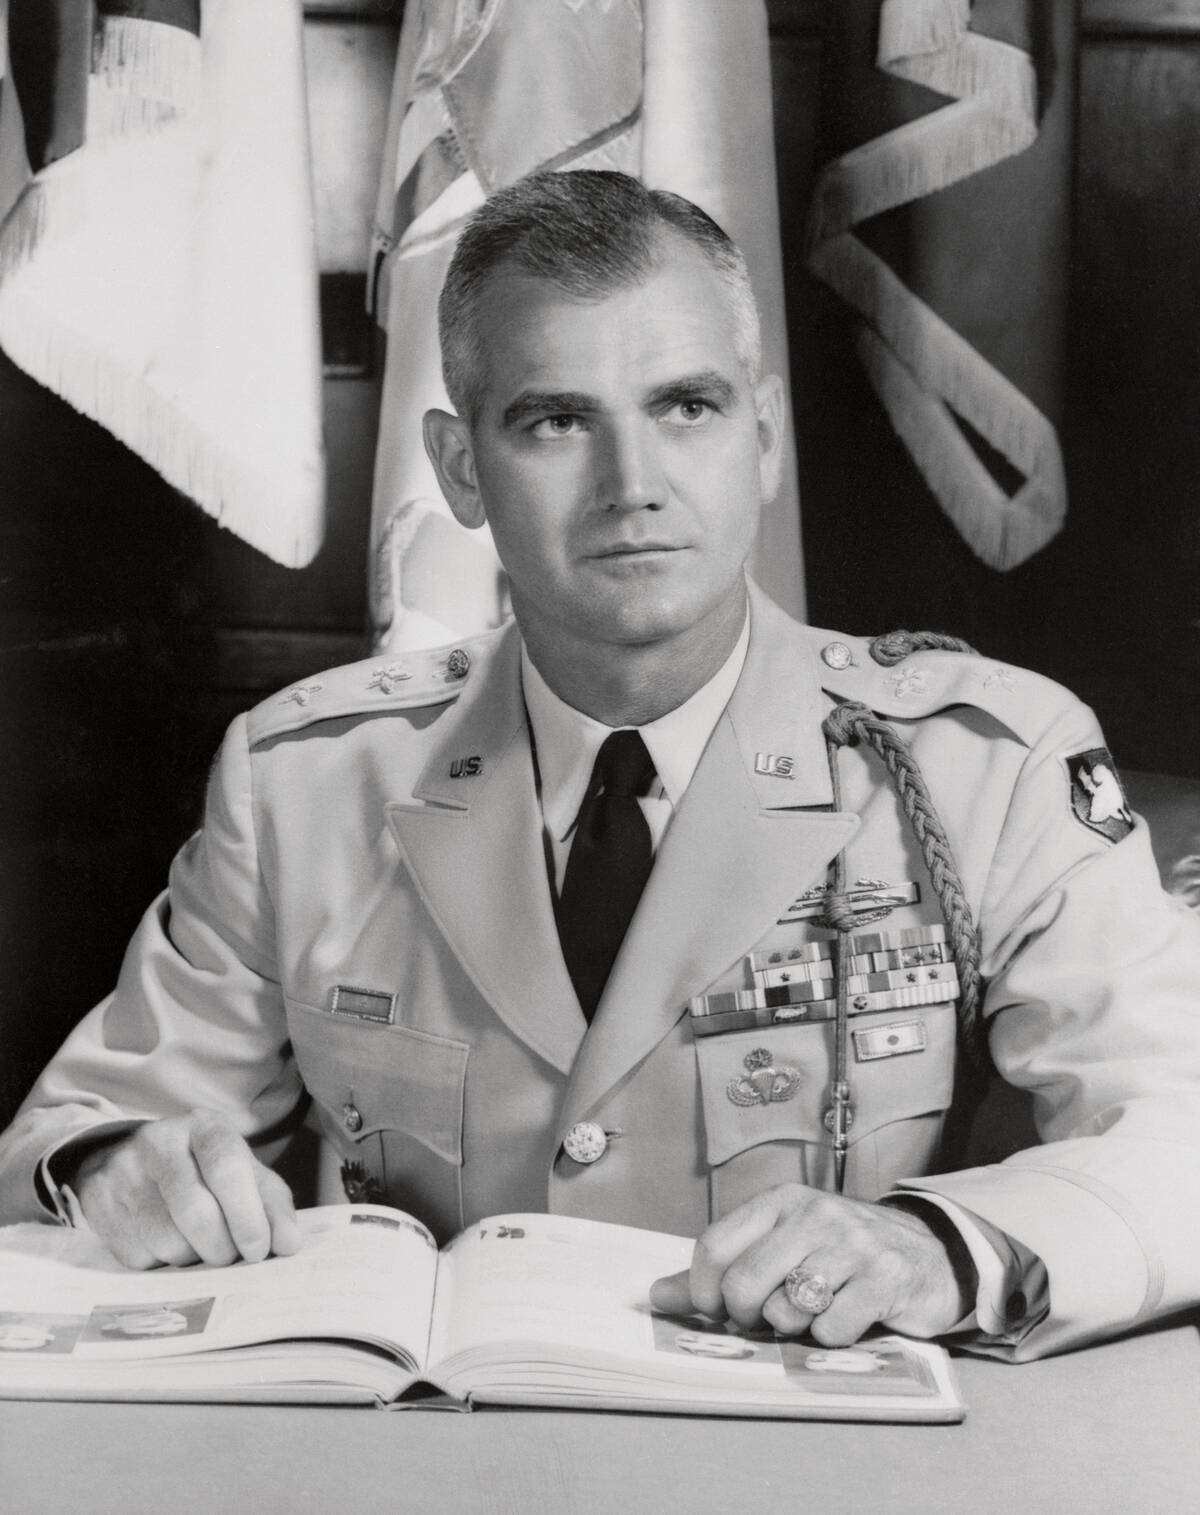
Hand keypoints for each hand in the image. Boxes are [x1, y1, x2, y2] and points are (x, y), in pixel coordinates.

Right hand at [69, 1112, 302, 1269]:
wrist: (126, 1161)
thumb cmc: (200, 1171)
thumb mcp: (242, 1173)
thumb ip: (270, 1203)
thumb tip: (289, 1244)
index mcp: (203, 1127)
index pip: (227, 1167)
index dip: (247, 1214)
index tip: (260, 1249)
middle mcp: (159, 1142)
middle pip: (197, 1212)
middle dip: (223, 1247)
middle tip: (232, 1256)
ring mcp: (124, 1174)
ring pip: (168, 1241)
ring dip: (193, 1258)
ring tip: (198, 1244)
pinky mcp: (99, 1206)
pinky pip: (141, 1256)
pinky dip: (162, 1263)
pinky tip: (166, 1243)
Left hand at [649, 1184, 972, 1344]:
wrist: (928, 1255)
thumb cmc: (842, 1254)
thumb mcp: (782, 1245)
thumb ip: (720, 1270)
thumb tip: (657, 1296)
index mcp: (781, 1201)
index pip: (714, 1246)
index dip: (702, 1292)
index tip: (716, 1310)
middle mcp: (814, 1215)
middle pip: (743, 1284)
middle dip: (747, 1316)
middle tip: (767, 1316)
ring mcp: (852, 1245)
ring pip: (786, 1310)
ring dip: (793, 1327)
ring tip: (814, 1311)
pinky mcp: (885, 1279)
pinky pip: (832, 1330)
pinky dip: (832, 1338)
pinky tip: (846, 1319)